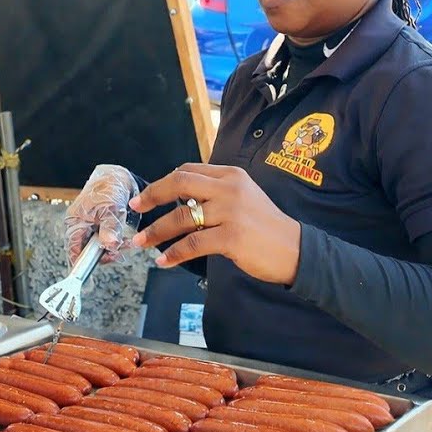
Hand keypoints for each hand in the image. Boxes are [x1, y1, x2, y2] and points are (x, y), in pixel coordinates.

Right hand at [64, 165, 138, 265]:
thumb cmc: (109, 188)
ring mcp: (87, 227)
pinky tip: (121, 239)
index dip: (82, 262)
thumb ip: (109, 228)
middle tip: (117, 251)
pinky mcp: (96, 228)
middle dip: (103, 254)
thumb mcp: (111, 209)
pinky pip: (102, 241)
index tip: (93, 268)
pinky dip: (113, 243)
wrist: (117, 179)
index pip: (73, 249)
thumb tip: (109, 245)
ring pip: (96, 247)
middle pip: (86, 251)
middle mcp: (78, 225)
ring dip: (110, 248)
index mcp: (75, 221)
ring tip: (123, 242)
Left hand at [130, 163, 301, 285]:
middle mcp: (230, 188)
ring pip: (182, 217)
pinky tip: (163, 260)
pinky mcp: (231, 237)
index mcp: (231, 175)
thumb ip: (215, 195)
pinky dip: (174, 253)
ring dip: (156, 231)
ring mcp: (231, 212)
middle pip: (179, 183)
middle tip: (135, 210)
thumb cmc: (265, 227)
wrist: (295, 249)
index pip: (188, 170)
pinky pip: (193, 243)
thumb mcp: (243, 198)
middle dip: (152, 196)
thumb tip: (180, 201)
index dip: (162, 183)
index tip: (144, 197)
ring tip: (141, 242)